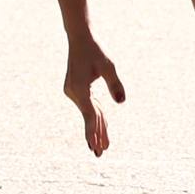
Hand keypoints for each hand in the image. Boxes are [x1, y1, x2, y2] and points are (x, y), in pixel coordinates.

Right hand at [62, 34, 125, 155]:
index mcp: (79, 88)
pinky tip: (102, 129)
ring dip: (97, 129)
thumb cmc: (95, 50)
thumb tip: (121, 102)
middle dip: (95, 136)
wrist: (80, 38)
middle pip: (89, 117)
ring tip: (103, 147)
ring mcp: (74, 92)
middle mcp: (73, 92)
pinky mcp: (77, 90)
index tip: (96, 146)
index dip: (94, 131)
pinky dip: (96, 117)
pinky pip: (89, 106)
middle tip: (100, 155)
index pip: (89, 114)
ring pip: (89, 113)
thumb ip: (115, 84)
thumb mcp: (108, 66)